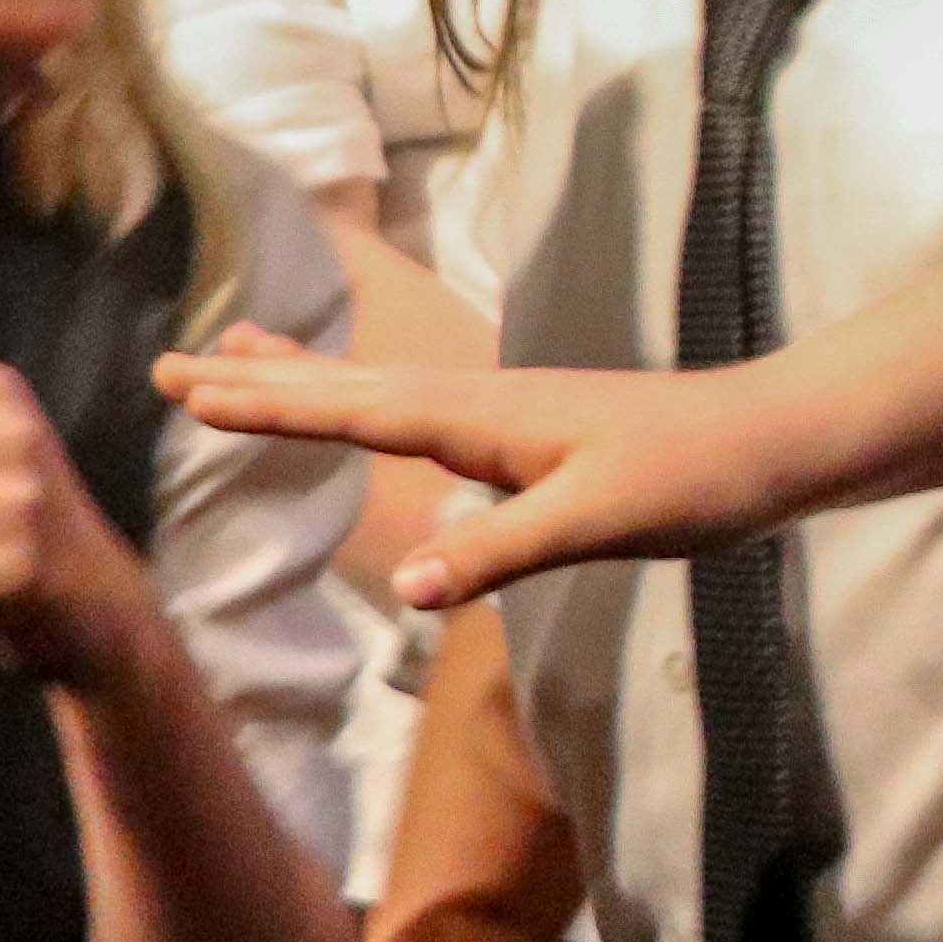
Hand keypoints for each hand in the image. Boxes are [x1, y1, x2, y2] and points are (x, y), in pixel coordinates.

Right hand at [154, 332, 782, 606]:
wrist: (773, 442)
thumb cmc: (694, 478)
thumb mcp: (597, 522)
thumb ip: (502, 553)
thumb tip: (408, 590)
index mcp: (482, 418)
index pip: (352, 412)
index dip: (269, 406)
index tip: (186, 391)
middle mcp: (481, 401)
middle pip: (348, 387)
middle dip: (260, 379)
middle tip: (169, 364)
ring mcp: (504, 412)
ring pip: (378, 389)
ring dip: (303, 377)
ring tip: (235, 350)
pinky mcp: (529, 432)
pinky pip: (420, 409)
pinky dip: (369, 401)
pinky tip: (367, 412)